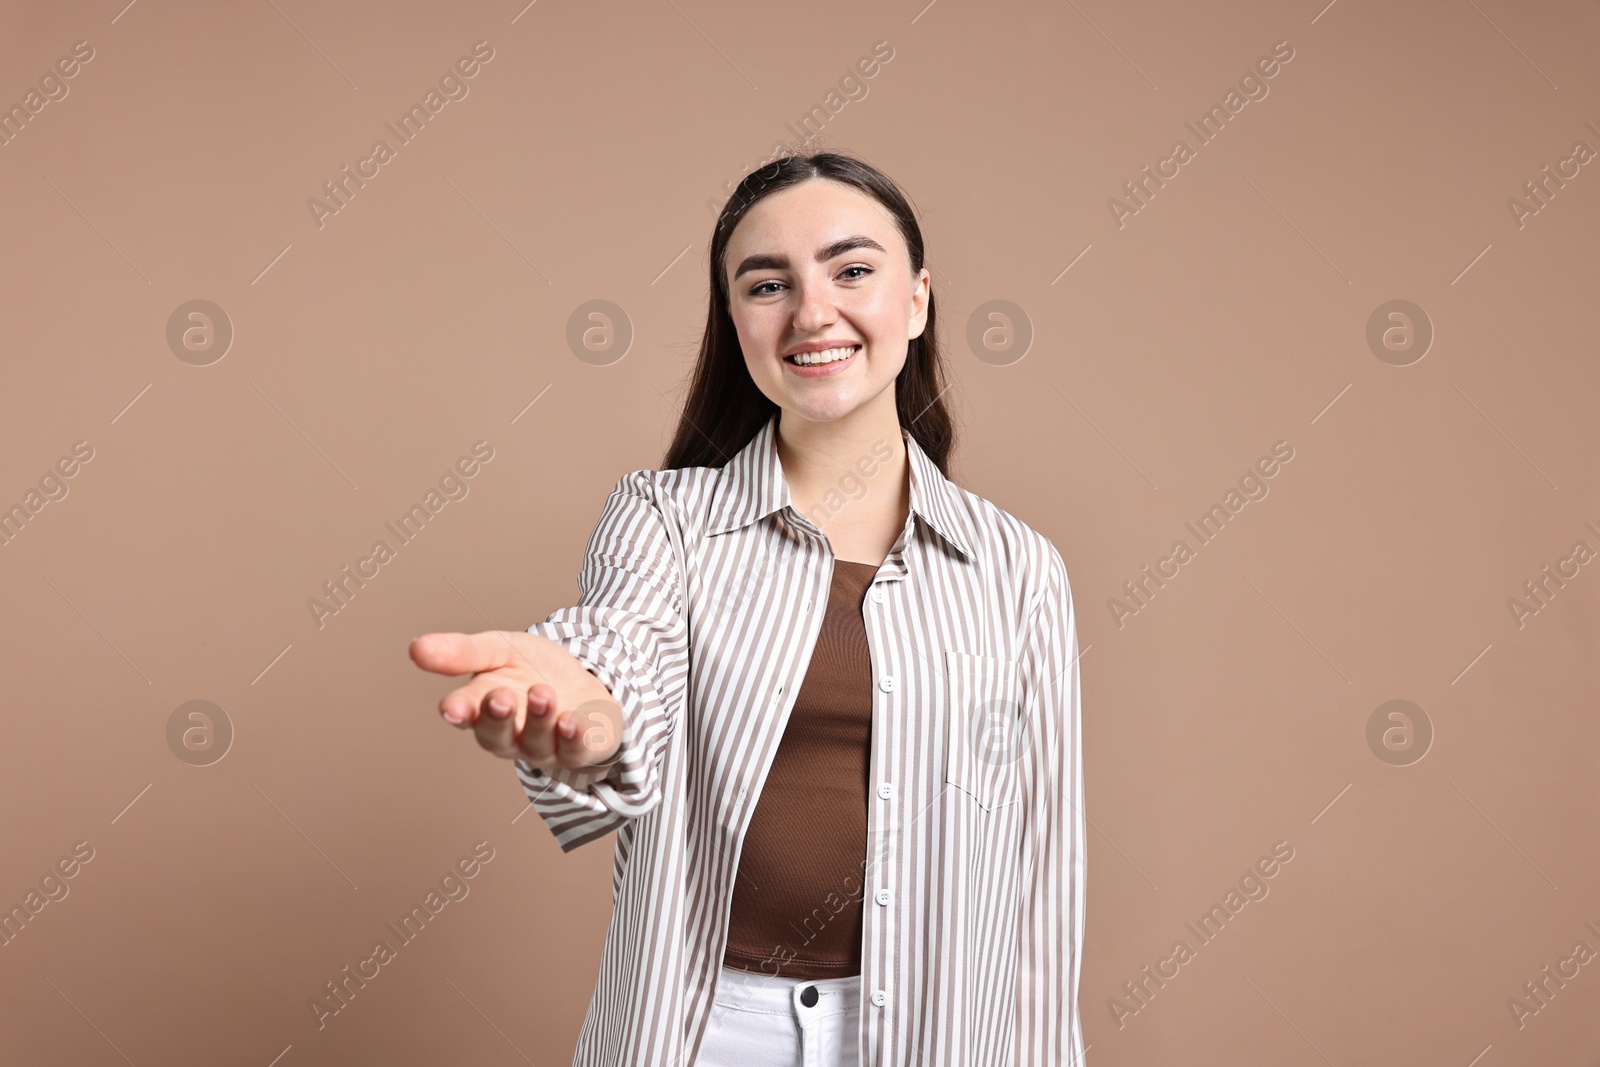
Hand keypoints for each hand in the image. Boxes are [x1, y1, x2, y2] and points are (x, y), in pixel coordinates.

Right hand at [409, 630, 623, 771]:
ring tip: (542, 694)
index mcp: (482, 709)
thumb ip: (463, 652)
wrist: (585, 681)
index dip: (459, 712)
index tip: (453, 708)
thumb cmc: (534, 670)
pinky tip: (572, 722)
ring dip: (539, 719)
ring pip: (536, 742)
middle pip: (496, 735)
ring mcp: (543, 746)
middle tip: (501, 697)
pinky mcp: (578, 748)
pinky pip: (575, 750)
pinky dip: (573, 737)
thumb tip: (415, 647)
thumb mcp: (499, 650)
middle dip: (498, 718)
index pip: (464, 714)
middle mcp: (509, 735)